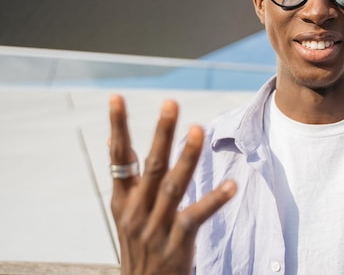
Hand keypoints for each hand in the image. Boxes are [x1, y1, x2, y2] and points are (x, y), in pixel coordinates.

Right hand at [109, 95, 236, 274]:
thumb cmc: (138, 245)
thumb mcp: (123, 212)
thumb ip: (124, 177)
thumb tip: (112, 140)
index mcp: (123, 200)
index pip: (119, 157)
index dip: (118, 127)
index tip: (116, 98)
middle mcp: (136, 211)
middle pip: (151, 166)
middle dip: (161, 134)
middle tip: (170, 104)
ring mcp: (155, 228)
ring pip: (173, 186)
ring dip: (186, 157)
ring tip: (198, 130)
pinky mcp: (176, 245)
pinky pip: (196, 218)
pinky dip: (214, 200)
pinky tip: (232, 185)